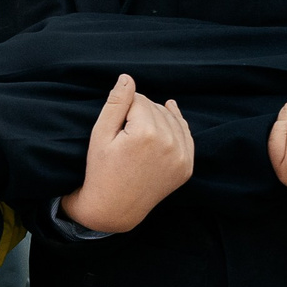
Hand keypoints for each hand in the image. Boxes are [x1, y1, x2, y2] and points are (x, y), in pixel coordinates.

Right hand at [58, 75, 194, 234]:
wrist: (114, 208)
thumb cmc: (101, 170)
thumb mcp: (100, 134)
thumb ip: (115, 103)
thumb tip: (127, 77)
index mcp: (147, 133)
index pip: (138, 100)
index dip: (123, 106)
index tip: (114, 122)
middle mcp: (169, 143)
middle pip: (156, 108)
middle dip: (140, 111)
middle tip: (124, 128)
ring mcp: (181, 156)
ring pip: (171, 118)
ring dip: (157, 116)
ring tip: (139, 126)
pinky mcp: (187, 166)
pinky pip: (185, 135)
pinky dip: (177, 124)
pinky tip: (170, 113)